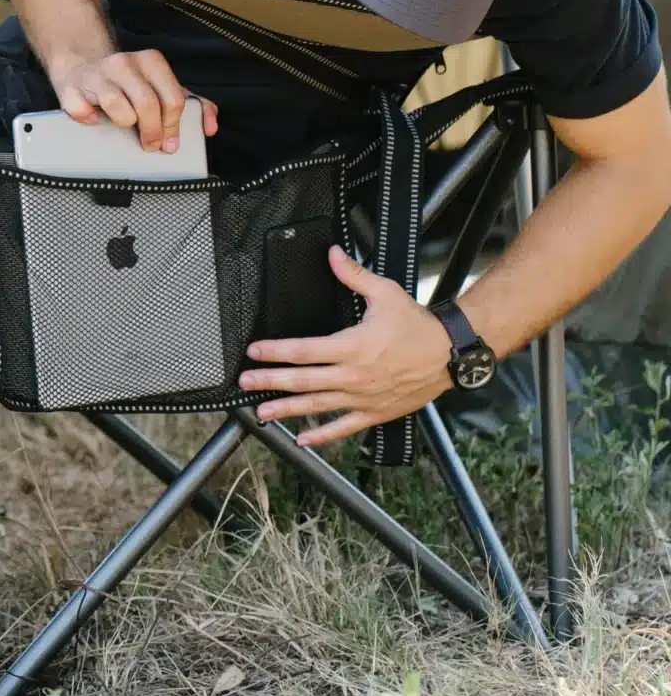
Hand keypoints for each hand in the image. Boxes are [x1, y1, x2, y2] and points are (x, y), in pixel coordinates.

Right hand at [50, 49, 218, 151]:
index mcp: (151, 61)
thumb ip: (192, 104)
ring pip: (117, 106)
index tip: (171, 142)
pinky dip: (89, 120)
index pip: (172, 97)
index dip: (173, 125)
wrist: (82, 66)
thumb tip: (210, 126)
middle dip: (153, 132)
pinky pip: (82, 112)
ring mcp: (96, 75)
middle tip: (152, 144)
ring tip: (123, 125)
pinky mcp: (70, 89)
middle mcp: (124, 63)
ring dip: (124, 123)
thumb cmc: (128, 83)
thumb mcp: (162, 87)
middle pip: (147, 104)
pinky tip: (94, 119)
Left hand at [238, 245, 453, 447]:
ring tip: (263, 413)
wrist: (450, 354)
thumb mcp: (385, 293)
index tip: (254, 352)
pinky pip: (344, 427)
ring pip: (318, 406)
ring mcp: (363, 398)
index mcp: (352, 346)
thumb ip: (353, 275)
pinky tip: (303, 440)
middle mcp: (353, 376)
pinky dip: (323, 436)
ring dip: (287, 410)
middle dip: (271, 382)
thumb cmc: (417, 324)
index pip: (304, 350)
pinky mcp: (375, 413)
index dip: (275, 351)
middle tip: (246, 383)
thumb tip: (332, 254)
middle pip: (303, 380)